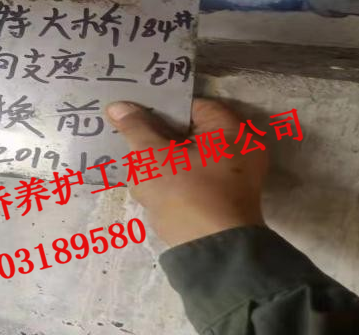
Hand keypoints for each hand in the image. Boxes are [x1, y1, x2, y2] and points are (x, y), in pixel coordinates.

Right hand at [105, 98, 267, 246]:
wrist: (210, 252)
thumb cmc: (184, 192)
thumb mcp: (152, 155)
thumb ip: (134, 126)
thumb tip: (117, 105)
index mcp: (230, 129)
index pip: (190, 106)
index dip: (159, 108)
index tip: (133, 113)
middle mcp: (241, 149)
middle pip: (190, 133)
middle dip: (157, 137)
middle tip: (129, 136)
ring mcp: (235, 178)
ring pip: (190, 159)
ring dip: (162, 161)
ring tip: (134, 164)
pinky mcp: (225, 202)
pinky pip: (195, 181)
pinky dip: (174, 181)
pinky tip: (148, 187)